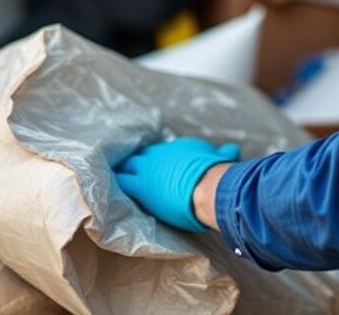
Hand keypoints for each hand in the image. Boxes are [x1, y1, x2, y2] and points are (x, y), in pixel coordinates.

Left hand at [113, 137, 239, 231]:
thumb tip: (233, 150)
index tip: (151, 162)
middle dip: (132, 160)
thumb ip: (224, 154)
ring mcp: (149, 169)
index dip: (154, 158)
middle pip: (140, 155)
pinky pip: (121, 182)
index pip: (160, 152)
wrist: (209, 186)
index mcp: (178, 148)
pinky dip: (115, 183)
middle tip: (122, 166)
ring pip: (126, 166)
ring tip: (109, 174)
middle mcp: (162, 154)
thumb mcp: (222, 159)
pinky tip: (105, 189)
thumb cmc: (219, 175)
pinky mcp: (141, 186)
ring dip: (120, 170)